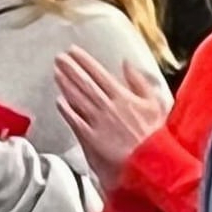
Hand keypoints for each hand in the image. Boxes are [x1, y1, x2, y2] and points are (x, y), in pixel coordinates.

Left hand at [51, 45, 172, 183]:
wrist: (151, 160)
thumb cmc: (155, 133)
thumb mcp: (155, 102)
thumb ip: (139, 81)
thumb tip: (127, 63)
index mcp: (122, 96)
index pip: (98, 73)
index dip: (84, 61)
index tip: (73, 51)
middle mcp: (107, 106)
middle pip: (84, 83)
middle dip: (70, 69)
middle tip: (59, 58)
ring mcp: (98, 122)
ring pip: (77, 99)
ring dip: (65, 85)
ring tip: (56, 73)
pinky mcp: (92, 138)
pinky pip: (76, 121)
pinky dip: (66, 110)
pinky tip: (59, 101)